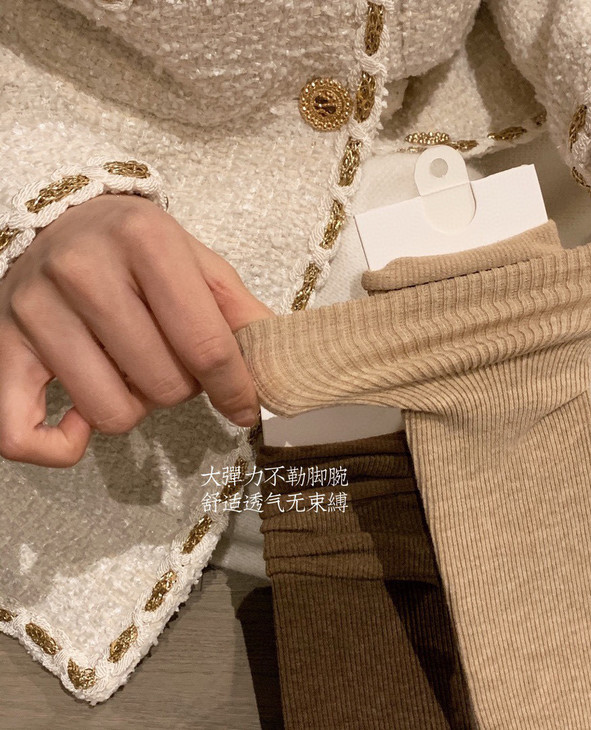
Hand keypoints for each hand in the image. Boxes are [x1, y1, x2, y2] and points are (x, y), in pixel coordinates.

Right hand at [0, 193, 273, 467]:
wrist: (57, 221)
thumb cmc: (136, 249)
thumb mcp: (196, 261)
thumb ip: (239, 310)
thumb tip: (278, 362)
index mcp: (146, 241)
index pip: (206, 345)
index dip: (236, 388)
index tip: (246, 407)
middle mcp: (84, 271)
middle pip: (163, 384)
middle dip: (182, 387)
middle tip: (172, 361)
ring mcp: (36, 310)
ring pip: (112, 411)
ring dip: (135, 405)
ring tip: (131, 372)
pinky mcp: (3, 345)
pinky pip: (20, 433)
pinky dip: (60, 445)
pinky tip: (79, 421)